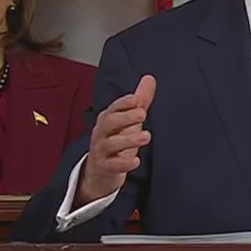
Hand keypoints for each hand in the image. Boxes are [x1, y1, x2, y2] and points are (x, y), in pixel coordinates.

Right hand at [78, 75, 155, 203]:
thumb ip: (140, 101)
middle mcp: (101, 133)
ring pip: (110, 144)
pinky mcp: (104, 167)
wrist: (100, 172)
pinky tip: (136, 161)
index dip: (122, 103)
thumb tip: (150, 78)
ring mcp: (101, 151)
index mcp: (108, 119)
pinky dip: (123, 163)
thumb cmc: (117, 141)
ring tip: (146, 136)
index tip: (135, 99)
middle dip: (125, 117)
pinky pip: (111, 165)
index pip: (112, 108)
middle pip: (108, 122)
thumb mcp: (129, 121)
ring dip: (129, 140)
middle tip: (143, 114)